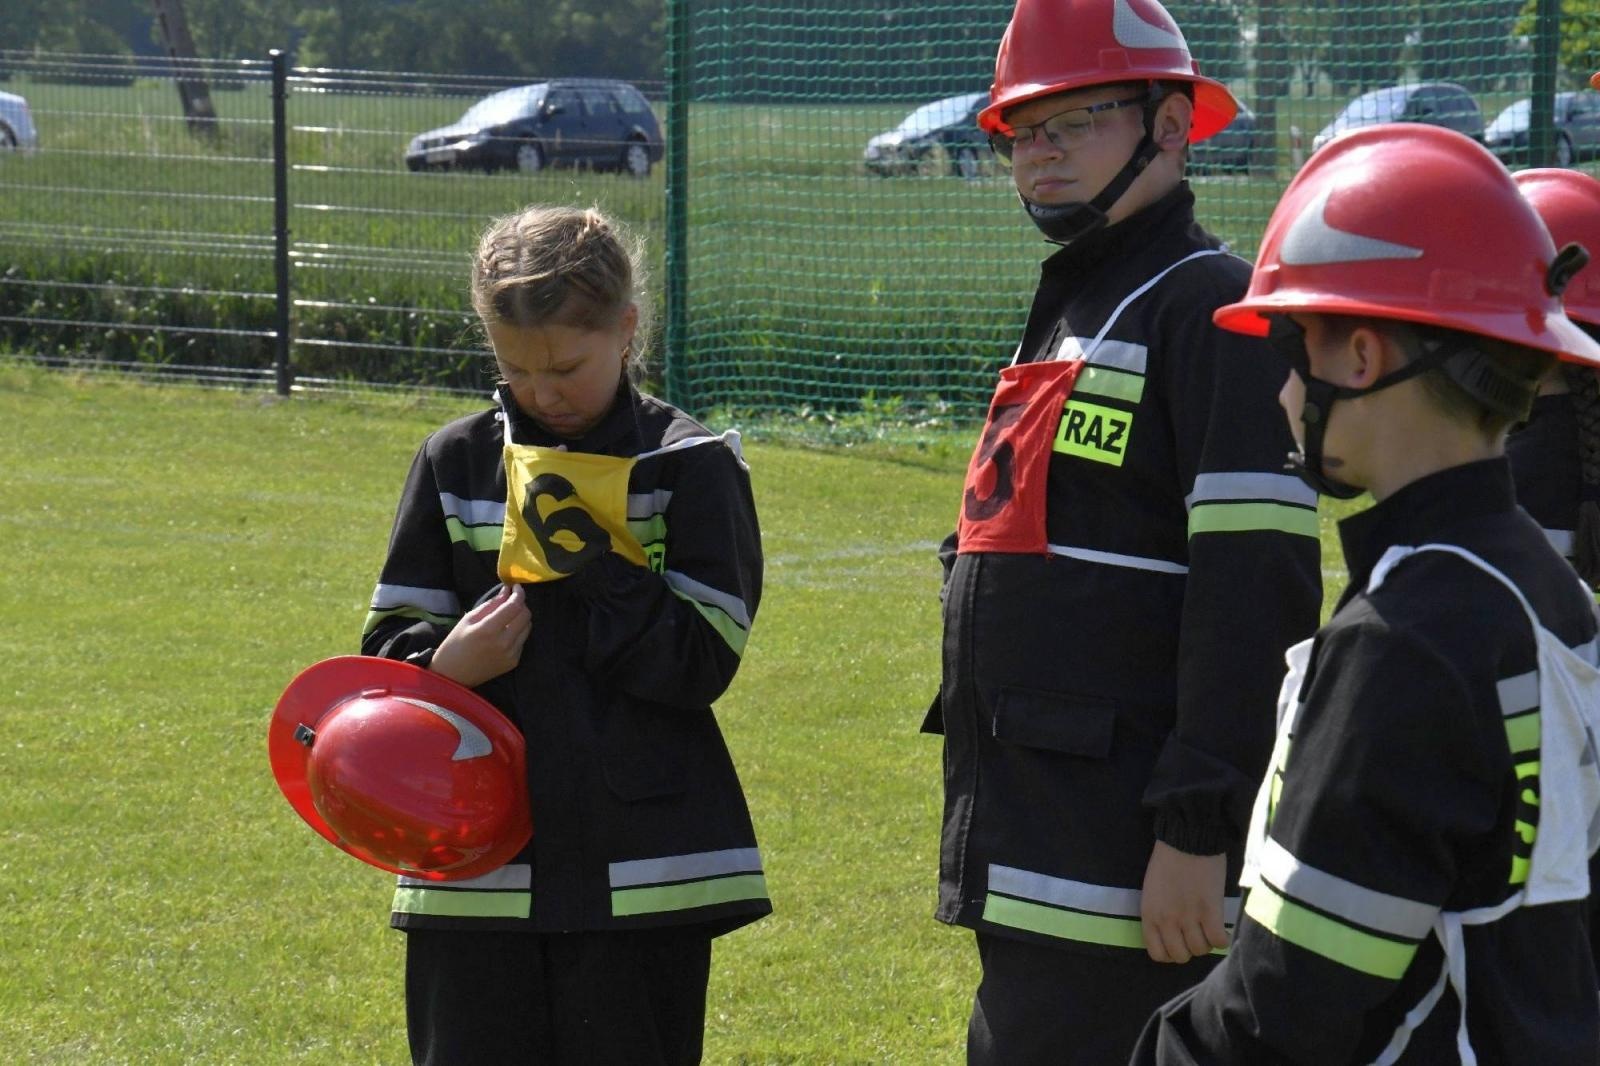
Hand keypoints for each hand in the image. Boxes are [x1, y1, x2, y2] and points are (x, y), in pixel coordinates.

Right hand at [429, 583, 530, 688]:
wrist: (453, 675)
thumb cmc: (455, 644)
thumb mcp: (469, 619)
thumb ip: (491, 605)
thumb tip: (507, 591)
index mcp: (489, 630)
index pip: (514, 606)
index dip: (518, 593)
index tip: (516, 587)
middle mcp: (504, 643)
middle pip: (525, 615)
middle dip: (520, 604)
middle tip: (510, 601)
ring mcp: (511, 654)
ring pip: (527, 627)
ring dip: (520, 618)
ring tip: (507, 617)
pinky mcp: (513, 662)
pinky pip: (522, 640)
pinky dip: (517, 632)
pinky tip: (504, 633)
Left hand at [1140, 840, 1229, 963]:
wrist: (1187, 840)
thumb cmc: (1167, 861)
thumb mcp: (1152, 892)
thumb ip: (1158, 914)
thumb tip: (1171, 935)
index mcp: (1150, 915)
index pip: (1158, 953)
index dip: (1170, 953)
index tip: (1179, 943)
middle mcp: (1167, 921)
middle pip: (1181, 956)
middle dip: (1189, 948)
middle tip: (1196, 934)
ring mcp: (1189, 918)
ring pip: (1200, 950)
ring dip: (1206, 942)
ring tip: (1209, 928)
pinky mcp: (1210, 911)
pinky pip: (1218, 941)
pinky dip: (1222, 939)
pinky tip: (1221, 929)